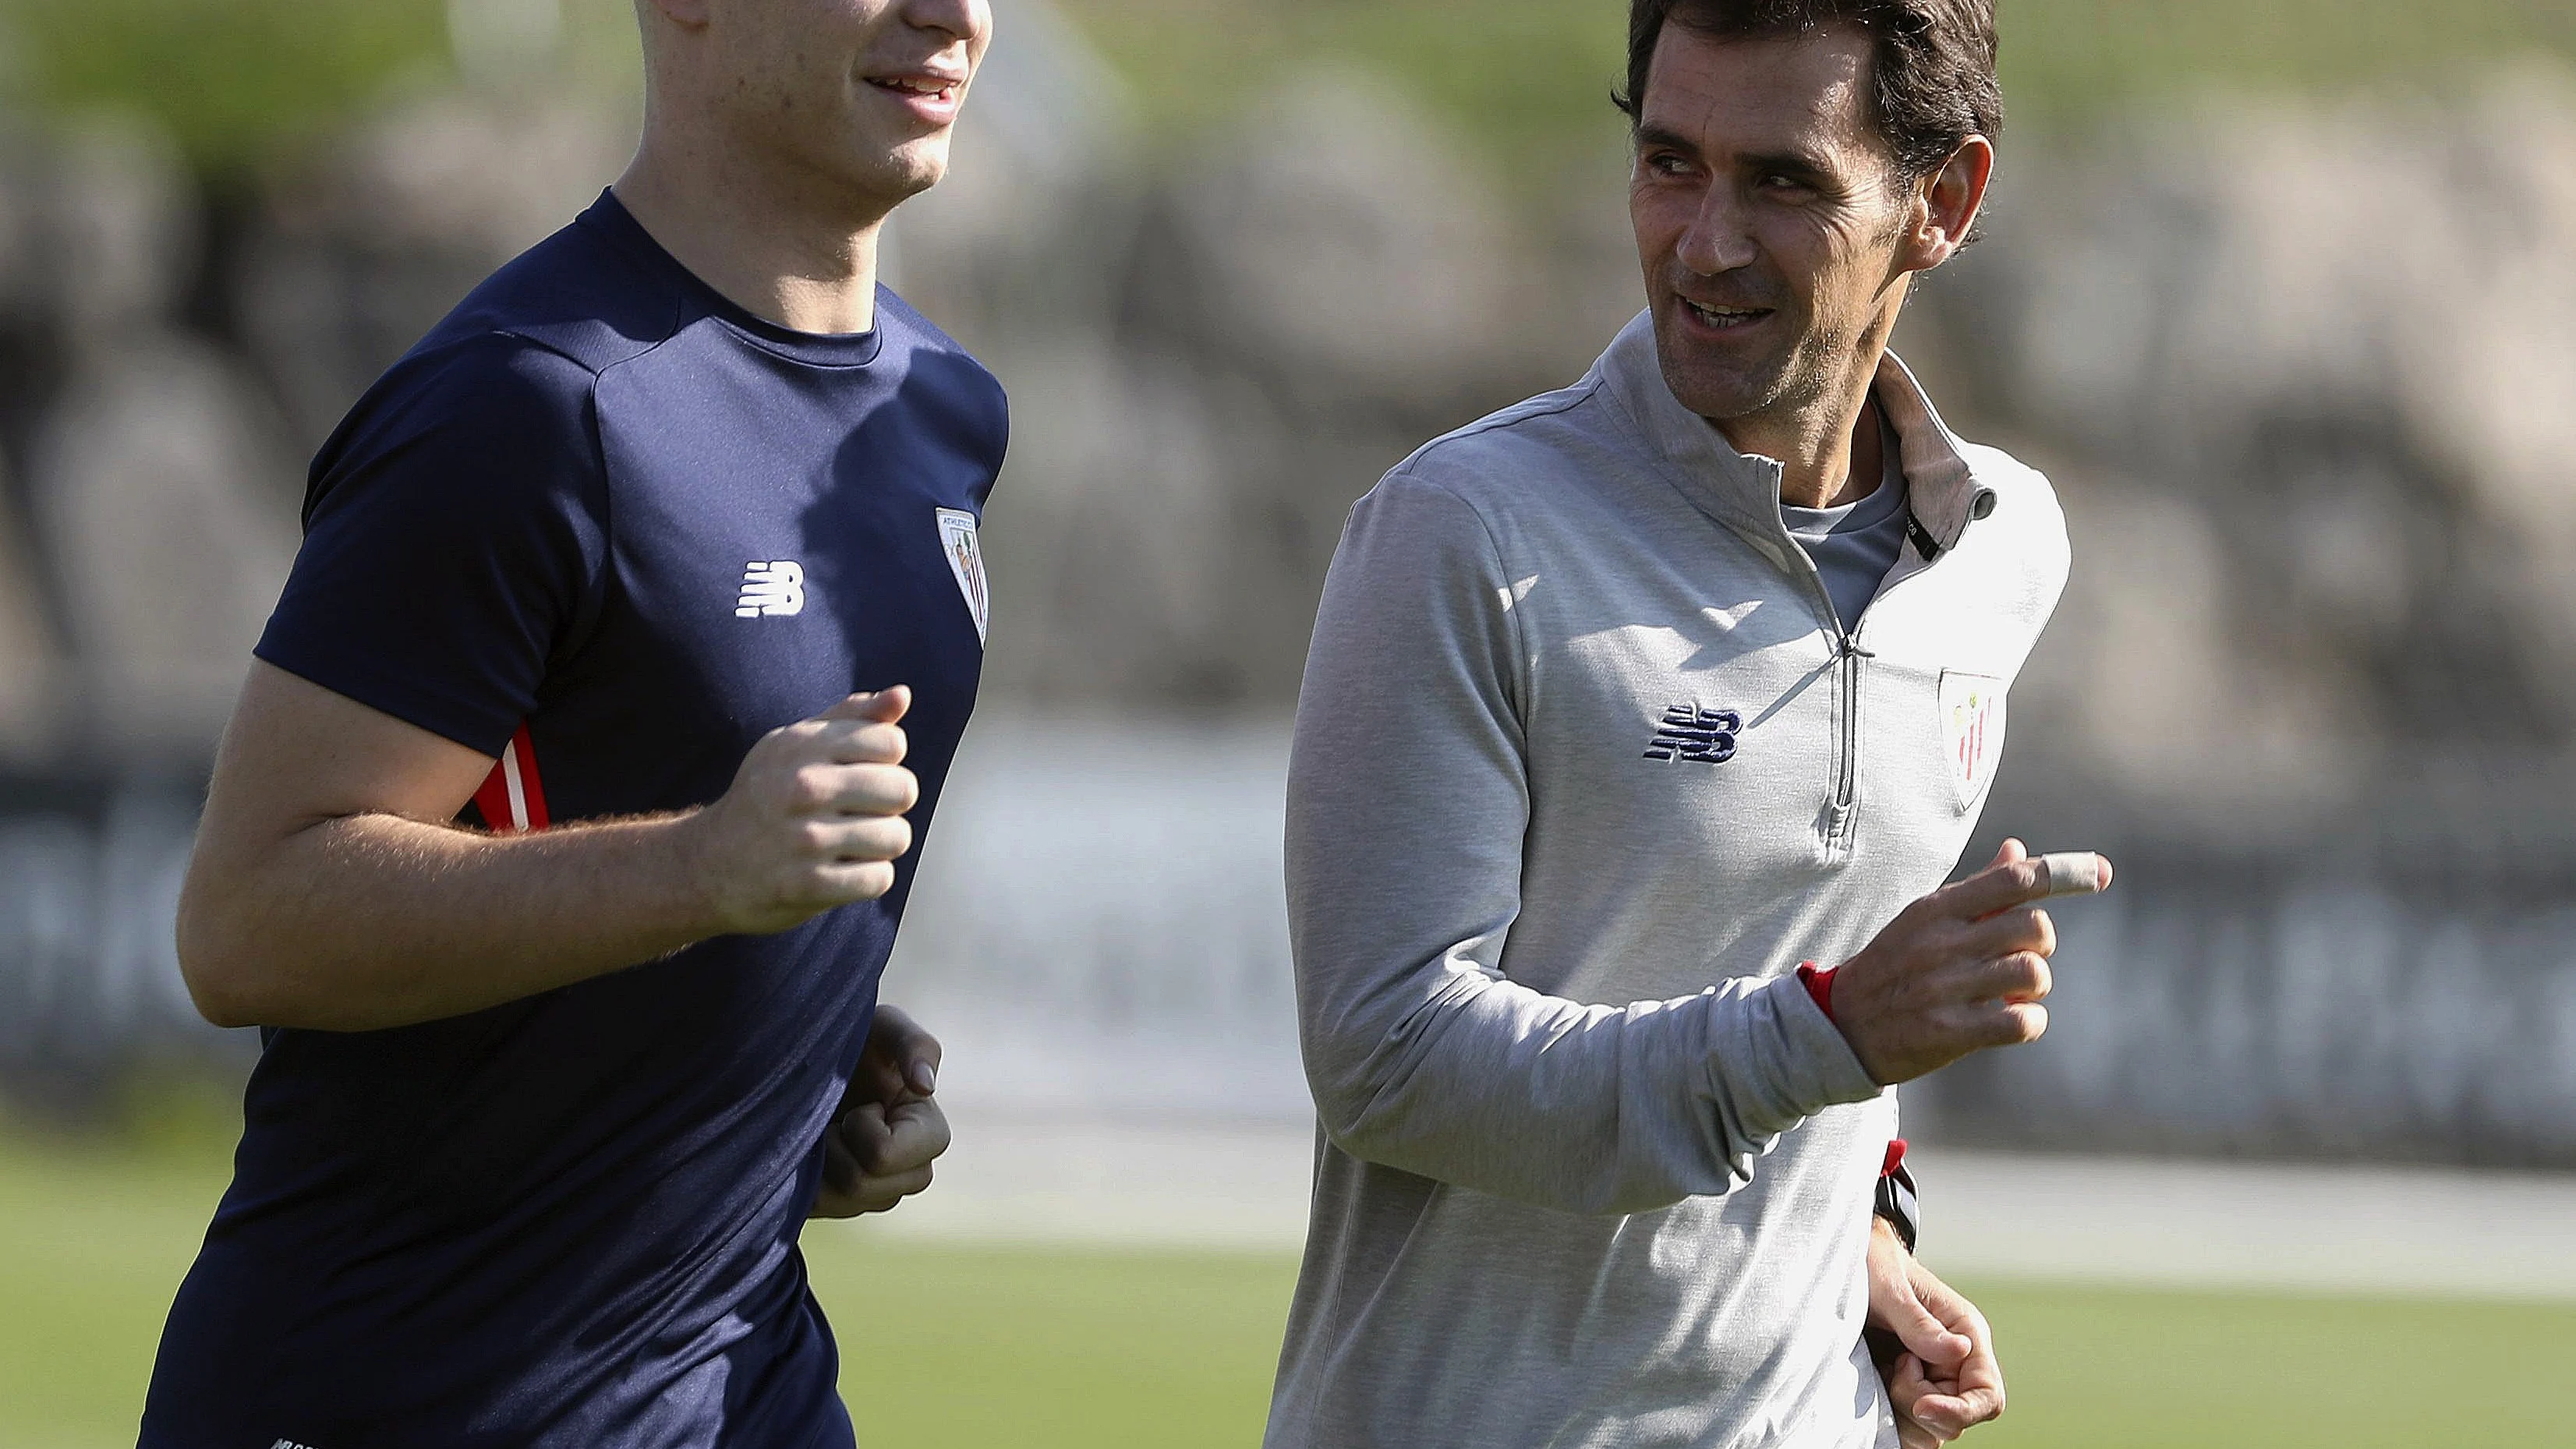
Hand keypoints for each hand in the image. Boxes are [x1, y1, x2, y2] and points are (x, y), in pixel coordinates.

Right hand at [688, 688, 920, 935]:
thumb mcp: (795, 745)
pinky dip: (868, 878)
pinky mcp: (808, 885)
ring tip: (851, 843)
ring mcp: (806, 839)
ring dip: (881, 845)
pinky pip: (879, 879)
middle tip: (861, 812)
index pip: (891, 743)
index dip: (886, 761)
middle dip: (890, 804)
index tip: (862, 773)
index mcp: (803, 745)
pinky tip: (842, 870)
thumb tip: (901, 695)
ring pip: (896, 837)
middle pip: (903, 790)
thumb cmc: (765, 796)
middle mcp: (804, 787)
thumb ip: (852, 718)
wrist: (707, 864)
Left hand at [811, 1004, 950, 1218]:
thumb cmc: (855, 1038)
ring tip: (824, 1130)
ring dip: (820, 1161)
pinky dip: (805, 1180)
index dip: (862, 1128)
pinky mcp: (842, 1207)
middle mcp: (910, 1173)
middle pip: (863, 1186)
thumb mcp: (884, 1026)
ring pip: (839, 1203)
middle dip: (837, 1147)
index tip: (860, 1102)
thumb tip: (926, 1086)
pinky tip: (810, 1152)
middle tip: (835, 1116)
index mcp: (929, 1133)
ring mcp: (876, 1195)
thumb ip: (914, 1044)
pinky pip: (819, 1212)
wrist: (812, 1055)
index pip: (886, 1155)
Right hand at [1829, 839, 2110, 1084]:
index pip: (2013, 880)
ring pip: (2033, 974)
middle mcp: (1941, 943)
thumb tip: (2019, 850)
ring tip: (2011, 994)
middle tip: (2019, 958)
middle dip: (2040, 945)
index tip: (2101, 873)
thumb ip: (1978, 889)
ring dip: (2034, 987)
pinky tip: (2012, 1022)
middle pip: (2035, 927)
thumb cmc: (1893, 967)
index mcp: (1937, 909)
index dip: (2064, 872)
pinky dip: (2030, 1023)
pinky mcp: (1948, 1032)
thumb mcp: (1924, 919)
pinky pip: (2021, 1022)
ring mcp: (1944, 988)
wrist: (1840, 1026)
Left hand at [1867, 1218, 2004, 1445]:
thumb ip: (1919, 1323)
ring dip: (1901, 1410)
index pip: (1987, 1395)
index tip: (1922, 1405)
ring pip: (1932, 1430)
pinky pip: (1910, 1427)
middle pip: (1956, 1419)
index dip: (1959, 1410)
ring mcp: (1933, 1379)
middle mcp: (1956, 1362)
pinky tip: (1874, 1385)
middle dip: (1919, 1404)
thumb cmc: (1873, 1265)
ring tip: (1882, 1368)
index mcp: (1966, 1334)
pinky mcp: (1908, 1390)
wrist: (1846, 1261)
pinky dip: (1890, 1418)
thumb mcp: (1889, 1288)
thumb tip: (1960, 1350)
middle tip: (1892, 1365)